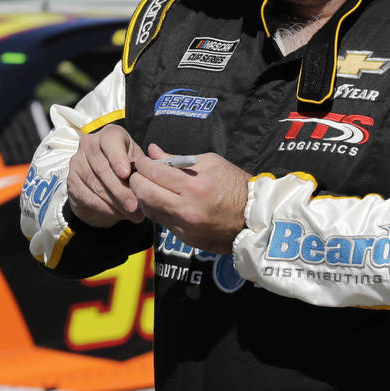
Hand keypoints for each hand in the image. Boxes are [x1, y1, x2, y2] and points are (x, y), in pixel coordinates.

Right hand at [67, 125, 145, 227]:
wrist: (105, 180)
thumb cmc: (126, 167)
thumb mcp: (137, 162)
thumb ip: (143, 166)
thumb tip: (151, 172)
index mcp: (109, 134)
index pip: (111, 142)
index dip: (118, 158)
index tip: (126, 174)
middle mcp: (90, 144)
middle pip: (103, 168)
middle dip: (120, 190)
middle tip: (135, 206)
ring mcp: (77, 162)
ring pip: (95, 184)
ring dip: (114, 202)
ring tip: (131, 214)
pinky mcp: (71, 180)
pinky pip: (86, 196)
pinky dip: (103, 207)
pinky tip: (116, 214)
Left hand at [130, 143, 248, 253]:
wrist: (254, 219)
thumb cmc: (235, 184)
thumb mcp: (210, 163)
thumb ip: (177, 159)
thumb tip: (153, 151)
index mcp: (194, 187)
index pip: (155, 173)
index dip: (143, 164)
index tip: (142, 160)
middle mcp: (186, 209)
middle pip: (144, 194)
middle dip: (136, 181)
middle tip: (138, 173)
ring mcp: (184, 227)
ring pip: (149, 210)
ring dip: (143, 197)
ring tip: (147, 186)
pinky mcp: (185, 239)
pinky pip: (162, 222)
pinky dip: (156, 209)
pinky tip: (161, 200)